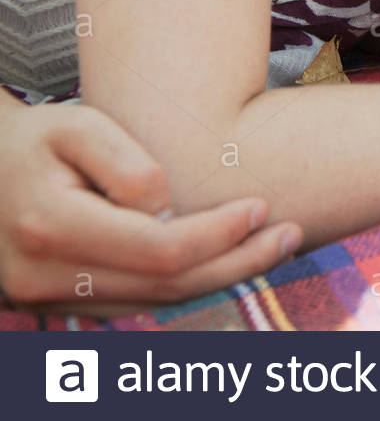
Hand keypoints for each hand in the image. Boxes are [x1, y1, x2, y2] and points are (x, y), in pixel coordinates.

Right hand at [0, 100, 302, 312]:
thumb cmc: (37, 140)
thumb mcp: (77, 126)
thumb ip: (125, 163)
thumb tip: (167, 206)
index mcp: (52, 227)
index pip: (160, 249)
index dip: (220, 234)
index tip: (261, 206)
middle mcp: (46, 276)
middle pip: (166, 286)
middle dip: (238, 262)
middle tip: (291, 234)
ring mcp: (48, 299)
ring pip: (154, 301)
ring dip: (221, 278)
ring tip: (274, 246)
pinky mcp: (60, 304)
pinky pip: (136, 301)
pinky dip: (187, 283)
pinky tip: (228, 258)